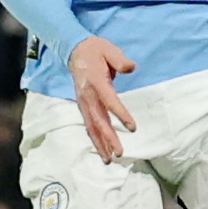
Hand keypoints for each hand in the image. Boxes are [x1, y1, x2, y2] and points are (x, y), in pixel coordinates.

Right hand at [69, 37, 139, 164]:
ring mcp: (83, 101)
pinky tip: (102, 149)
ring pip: (92, 126)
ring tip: (110, 159)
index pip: (109, 101)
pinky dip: (95, 138)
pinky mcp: (83, 105)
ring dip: (100, 143)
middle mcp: (87, 95)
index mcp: (96, 82)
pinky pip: (89, 124)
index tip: (132, 127)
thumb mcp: (109, 49)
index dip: (120, 114)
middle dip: (109, 138)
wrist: (75, 50)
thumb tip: (131, 67)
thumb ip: (120, 60)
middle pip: (99, 120)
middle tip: (120, 153)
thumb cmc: (96, 50)